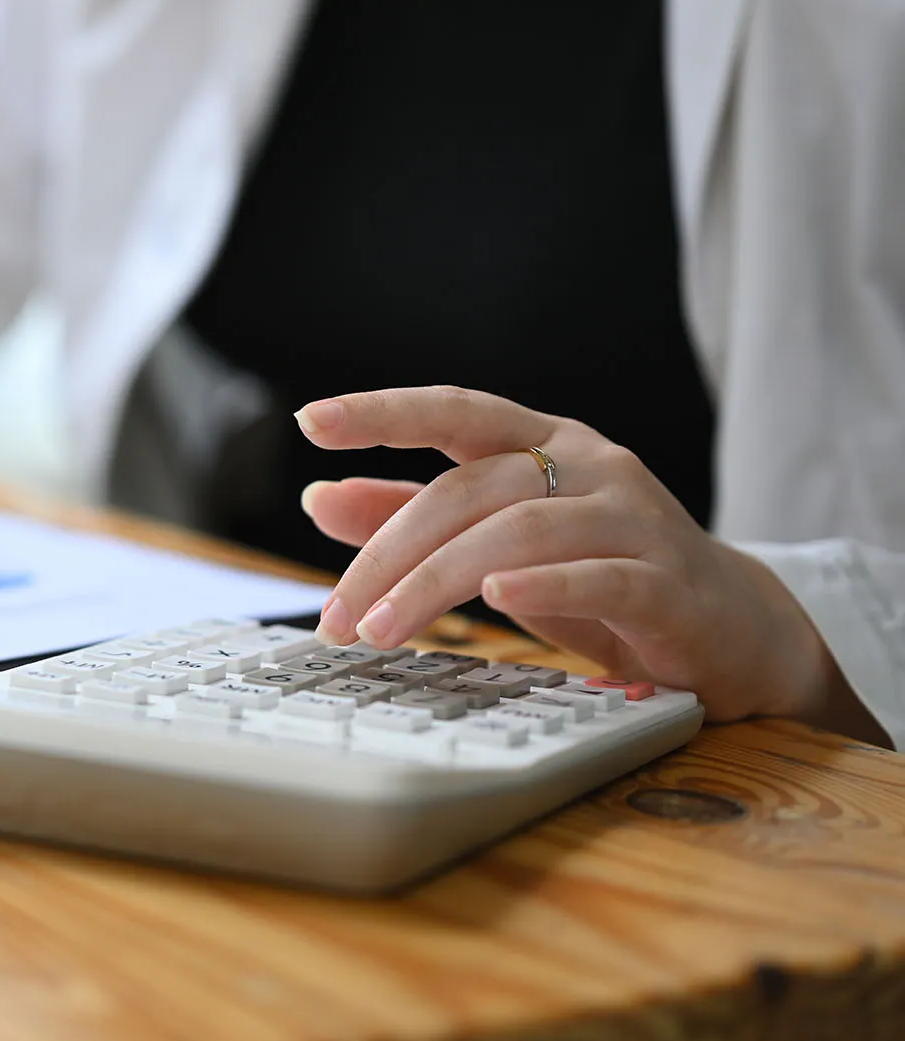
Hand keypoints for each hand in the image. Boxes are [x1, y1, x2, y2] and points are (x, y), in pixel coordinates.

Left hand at [293, 386, 837, 724]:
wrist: (730, 630)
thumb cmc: (601, 574)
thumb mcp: (497, 542)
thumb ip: (412, 517)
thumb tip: (319, 497)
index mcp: (545, 444)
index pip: (455, 410)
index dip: (383, 411)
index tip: (309, 419)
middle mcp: (590, 466)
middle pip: (468, 491)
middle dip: (388, 554)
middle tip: (335, 616)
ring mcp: (634, 519)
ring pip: (517, 532)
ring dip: (436, 582)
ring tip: (380, 629)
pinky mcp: (668, 582)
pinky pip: (600, 576)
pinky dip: (542, 586)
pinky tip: (494, 600)